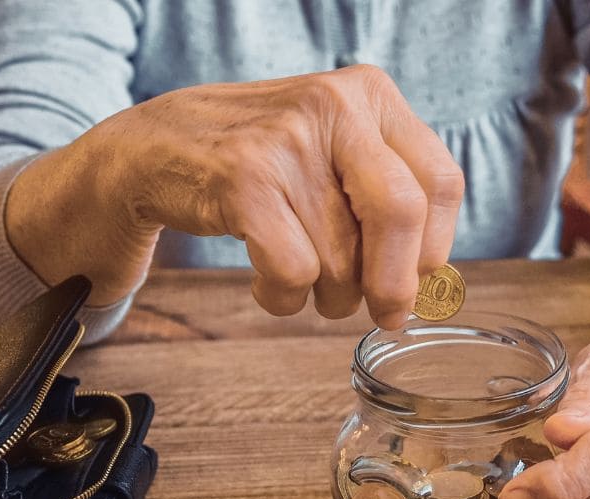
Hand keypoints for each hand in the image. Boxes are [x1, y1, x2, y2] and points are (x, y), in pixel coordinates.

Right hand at [7, 65, 463, 325]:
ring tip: (300, 279)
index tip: (419, 282)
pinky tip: (268, 284)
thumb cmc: (258, 164)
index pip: (440, 182)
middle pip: (401, 215)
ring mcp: (286, 140)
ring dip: (328, 297)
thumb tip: (432, 286)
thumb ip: (386, 202)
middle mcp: (334, 105)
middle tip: (384, 313)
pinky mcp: (243, 180)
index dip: (436, 248)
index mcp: (369, 94)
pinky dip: (283, 297)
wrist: (149, 151)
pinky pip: (294, 272)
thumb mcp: (334, 155)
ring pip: (341, 257)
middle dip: (396, 283)